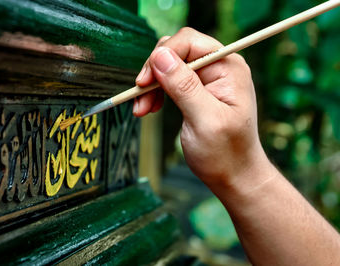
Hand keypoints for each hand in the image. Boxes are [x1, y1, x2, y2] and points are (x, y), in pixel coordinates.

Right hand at [133, 27, 270, 192]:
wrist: (234, 176)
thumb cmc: (226, 153)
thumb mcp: (204, 120)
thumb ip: (184, 86)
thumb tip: (159, 55)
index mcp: (228, 67)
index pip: (188, 42)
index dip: (162, 56)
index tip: (144, 82)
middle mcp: (218, 67)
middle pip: (175, 51)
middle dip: (154, 72)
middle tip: (140, 99)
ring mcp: (207, 78)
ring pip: (168, 65)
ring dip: (151, 85)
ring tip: (142, 110)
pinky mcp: (196, 90)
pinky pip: (169, 80)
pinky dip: (155, 93)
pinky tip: (149, 108)